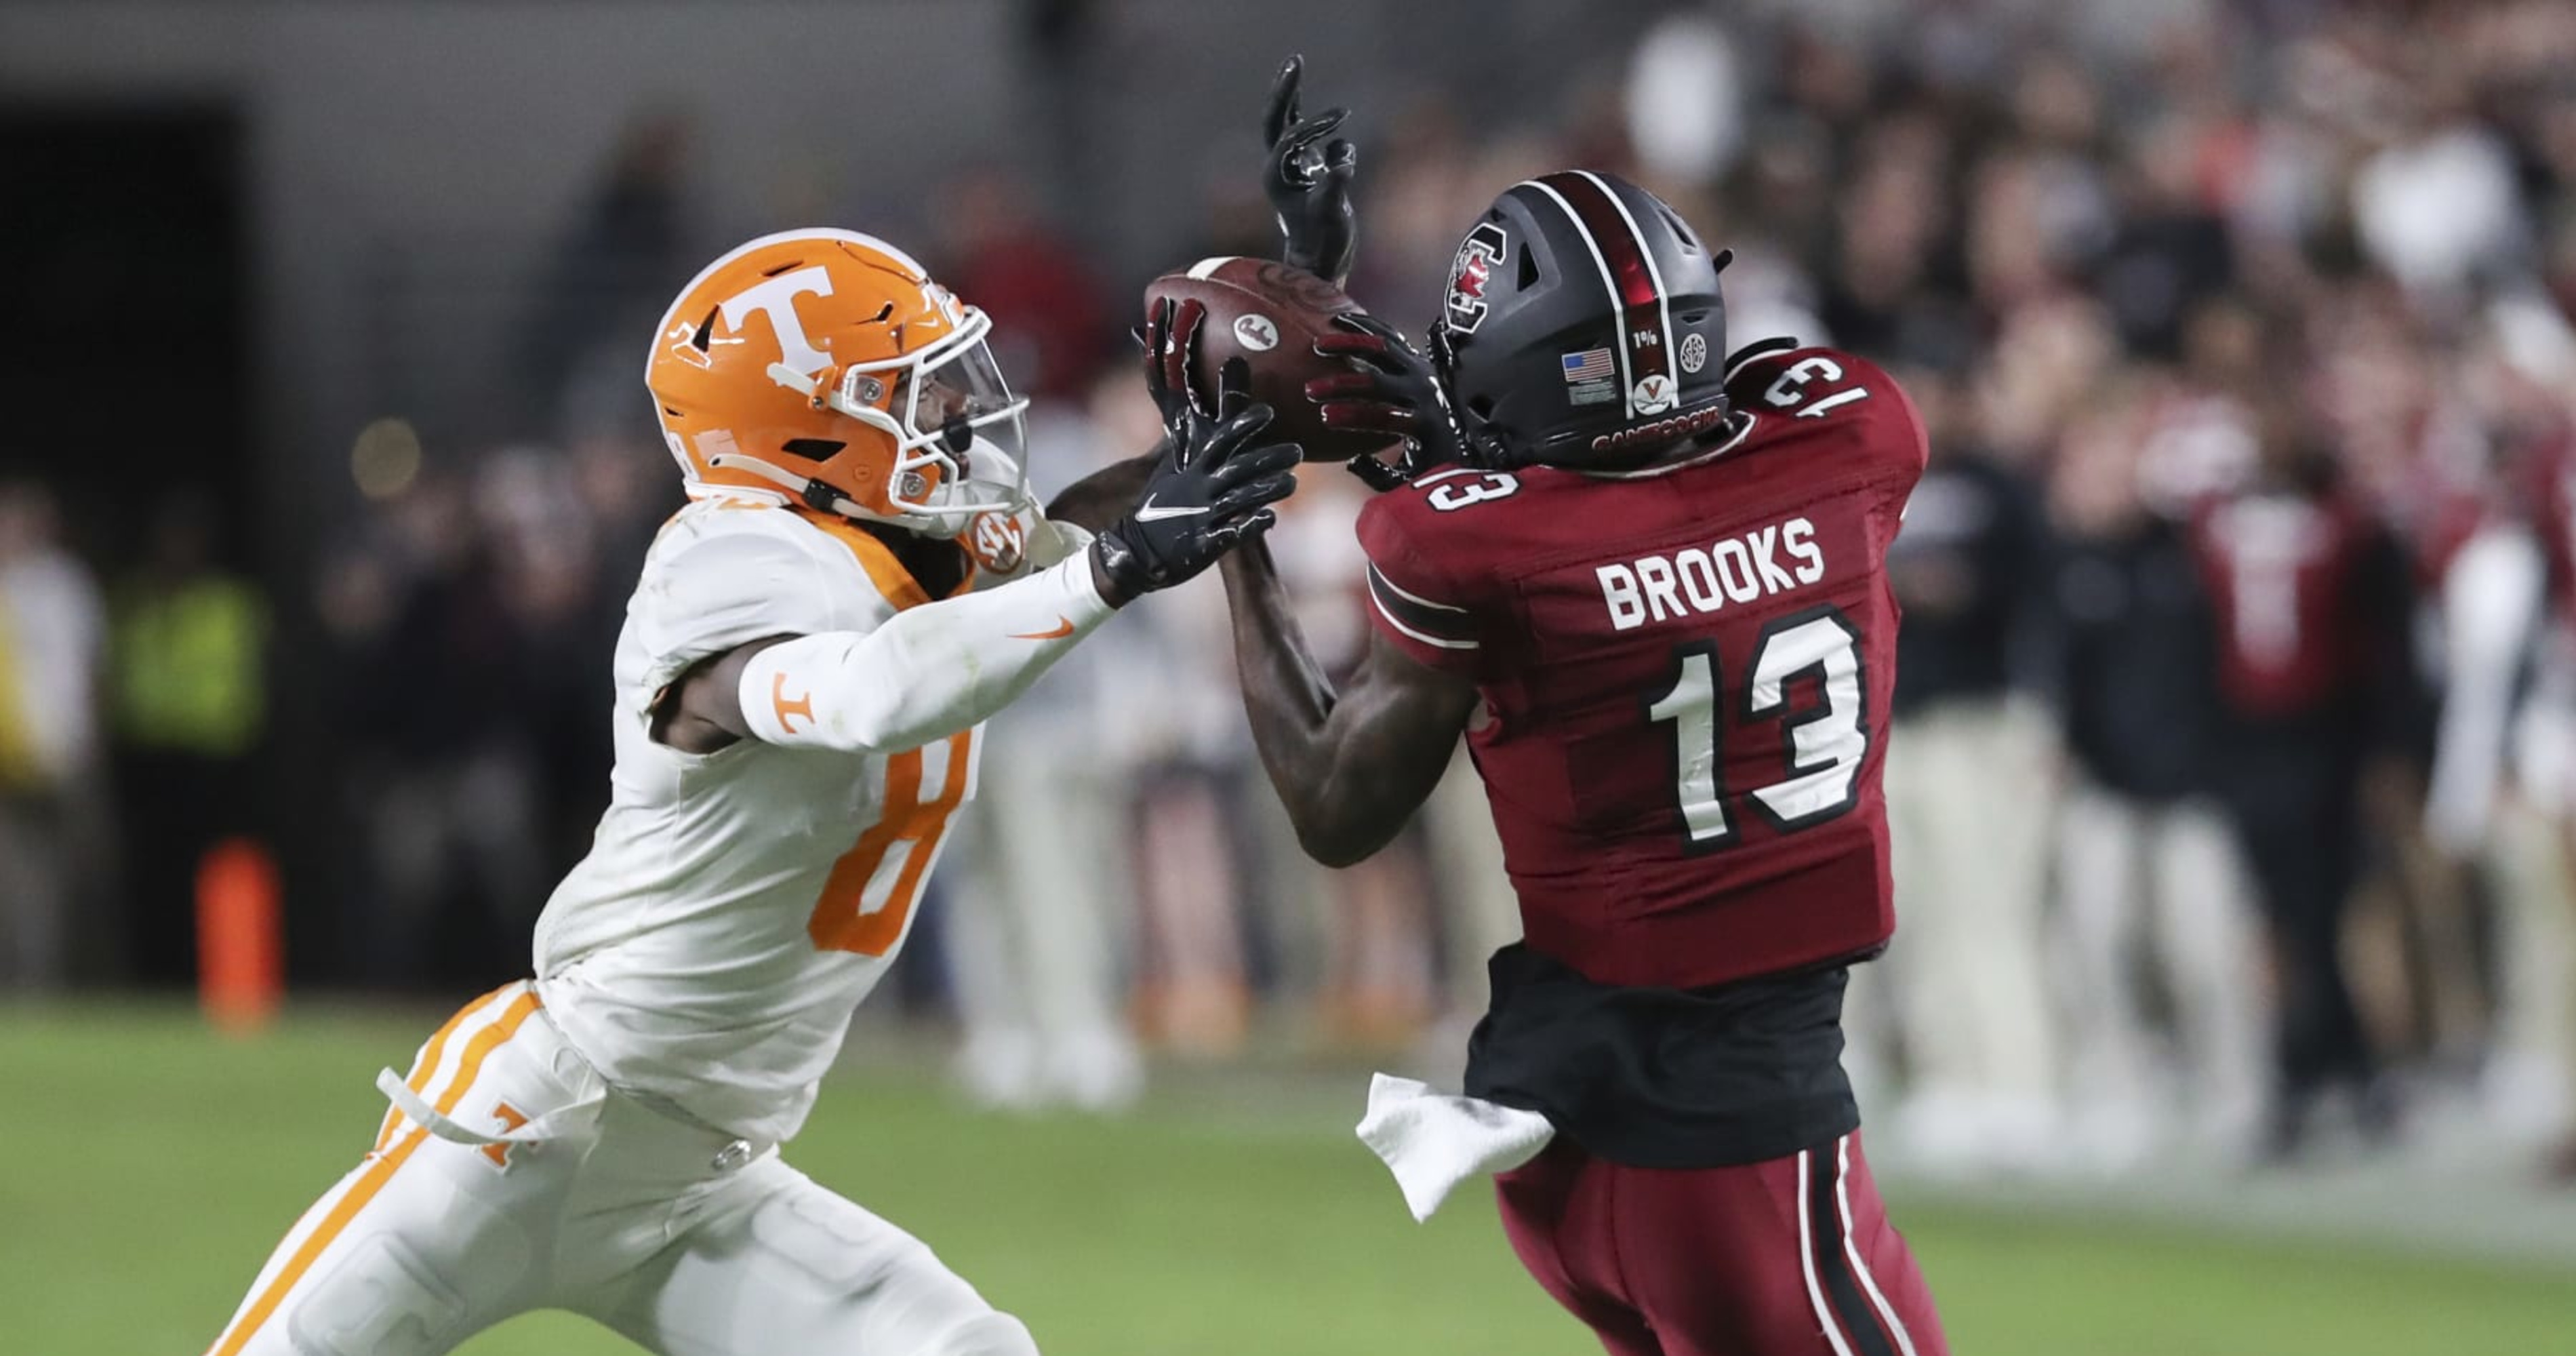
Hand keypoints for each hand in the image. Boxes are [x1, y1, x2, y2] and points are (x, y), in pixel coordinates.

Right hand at [1096, 313, 1300, 601]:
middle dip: (1267, 459)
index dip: (1243, 425)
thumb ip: (1182, 445)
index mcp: (1193, 472)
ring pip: (1239, 500)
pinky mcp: (1203, 545)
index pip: (1221, 441)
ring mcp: (1201, 518)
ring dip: (1266, 490)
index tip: (1267, 412)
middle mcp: (1199, 491)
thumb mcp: (1167, 473)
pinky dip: (1249, 526)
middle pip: (1237, 469)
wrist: (1135, 551)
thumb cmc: (1157, 509)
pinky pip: (1230, 534)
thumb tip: (1184, 412)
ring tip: (1292, 482)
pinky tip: (1271, 518)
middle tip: (1297, 450)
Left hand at [1263, 55, 1357, 285]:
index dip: (1314, 126)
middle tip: (1295, 62)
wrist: (1322, 260)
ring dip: (1290, 95)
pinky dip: (1305, 112)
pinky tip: (1306, 95)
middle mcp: (1279, 168)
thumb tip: (1343, 160)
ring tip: (1294, 64)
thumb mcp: (1332, 217)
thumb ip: (1335, 187)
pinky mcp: (1303, 167)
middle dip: (1285, 92)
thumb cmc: (1325, 243)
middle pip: (1276, 121)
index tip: (1341, 118)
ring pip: (1284, 122)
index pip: (1289, 139)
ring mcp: (1290, 166)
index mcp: (1277, 178)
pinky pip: (1300, 131)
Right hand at [1307, 314, 1491, 489]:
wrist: (1477, 434)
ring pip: (1382, 348)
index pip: (1384, 417)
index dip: (1354, 417)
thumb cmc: (1441, 460)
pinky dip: (1365, 326)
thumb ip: (1382, 475)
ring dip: (1349, 344)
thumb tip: (1352, 461)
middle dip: (1342, 385)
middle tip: (1311, 390)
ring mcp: (1422, 369)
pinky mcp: (1417, 358)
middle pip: (1377, 382)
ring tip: (1318, 344)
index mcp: (1425, 423)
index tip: (1325, 417)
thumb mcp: (1415, 477)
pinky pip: (1389, 336)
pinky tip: (1340, 320)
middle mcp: (1425, 391)